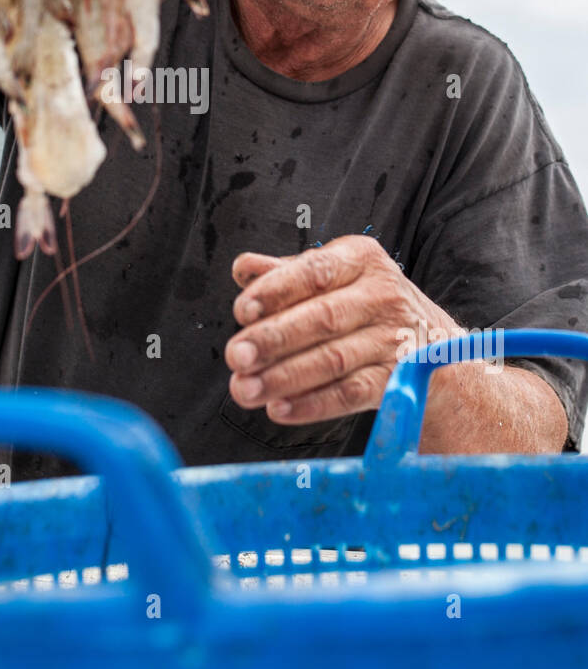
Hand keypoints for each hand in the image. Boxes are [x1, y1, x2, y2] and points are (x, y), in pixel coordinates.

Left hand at [225, 236, 460, 424]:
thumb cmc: (365, 306)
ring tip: (245, 389)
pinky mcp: (399, 379)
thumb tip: (242, 267)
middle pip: (323, 318)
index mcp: (360, 259)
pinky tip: (279, 409)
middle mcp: (382, 294)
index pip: (315, 270)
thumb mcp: (334, 278)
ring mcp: (394, 338)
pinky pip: (351, 394)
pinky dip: (313, 404)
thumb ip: (286, 274)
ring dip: (284, 377)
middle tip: (236, 356)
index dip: (276, 290)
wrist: (433, 346)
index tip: (241, 311)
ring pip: (333, 359)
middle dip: (273, 339)